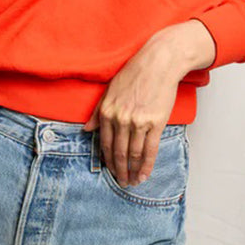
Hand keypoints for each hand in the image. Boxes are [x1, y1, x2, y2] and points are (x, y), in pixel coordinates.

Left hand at [82, 20, 214, 187]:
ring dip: (132, 171)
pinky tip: (144, 175)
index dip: (107, 160)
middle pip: (118, 152)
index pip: (105, 143)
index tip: (110, 170)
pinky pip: (150, 150)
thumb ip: (98, 112)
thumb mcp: (110, 90)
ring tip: (132, 181)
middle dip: (119, 170)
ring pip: (133, 154)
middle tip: (121, 182)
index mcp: (107, 111)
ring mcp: (138, 122)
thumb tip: (86, 129)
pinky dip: (146, 165)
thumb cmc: (135, 73)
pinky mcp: (155, 123)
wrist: (158, 63)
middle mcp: (121, 119)